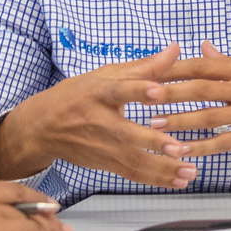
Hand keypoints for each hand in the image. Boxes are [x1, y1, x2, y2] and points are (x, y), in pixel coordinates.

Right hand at [0, 44, 203, 189]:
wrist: (42, 127)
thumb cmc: (78, 95)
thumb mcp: (106, 74)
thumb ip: (144, 66)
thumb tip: (175, 49)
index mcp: (99, 92)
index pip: (119, 90)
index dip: (138, 90)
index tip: (158, 92)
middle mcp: (99, 121)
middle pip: (126, 133)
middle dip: (153, 142)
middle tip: (179, 148)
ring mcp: (102, 146)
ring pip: (133, 160)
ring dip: (162, 169)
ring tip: (189, 172)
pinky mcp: (104, 163)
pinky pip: (132, 173)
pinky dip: (155, 179)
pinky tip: (178, 181)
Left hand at [144, 43, 230, 156]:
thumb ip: (226, 60)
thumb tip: (201, 47)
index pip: (201, 65)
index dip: (172, 69)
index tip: (149, 70)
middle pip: (200, 89)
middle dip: (168, 92)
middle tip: (141, 96)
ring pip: (208, 116)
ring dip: (179, 122)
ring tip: (153, 127)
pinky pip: (226, 141)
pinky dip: (203, 147)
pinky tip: (184, 151)